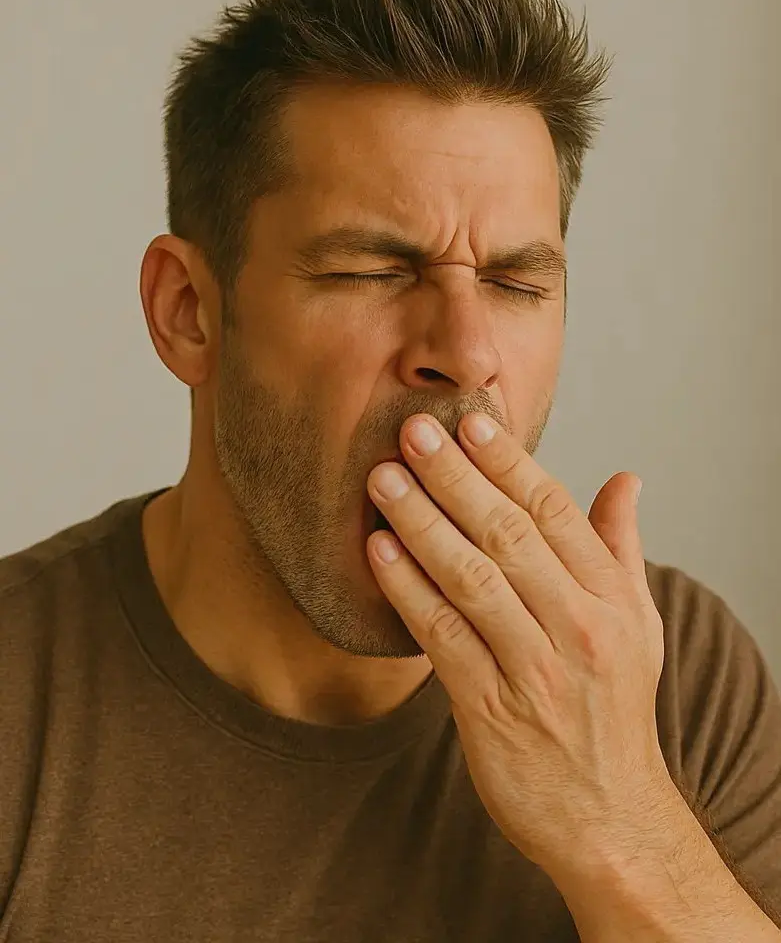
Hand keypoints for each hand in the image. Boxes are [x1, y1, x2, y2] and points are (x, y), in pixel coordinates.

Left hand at [366, 412, 672, 880]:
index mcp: (611, 599)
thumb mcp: (639, 625)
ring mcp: (534, 669)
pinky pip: (441, 637)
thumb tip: (625, 479)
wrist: (609, 817)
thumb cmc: (615, 708)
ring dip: (421, 523)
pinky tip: (379, 552)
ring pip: (470, 578)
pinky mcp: (490, 709)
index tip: (470, 422)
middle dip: (454, 476)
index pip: (555, 511)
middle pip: (507, 533)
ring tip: (382, 480)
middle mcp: (577, 626)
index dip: (509, 461)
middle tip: (411, 431)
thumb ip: (622, 548)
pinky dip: (408, 591)